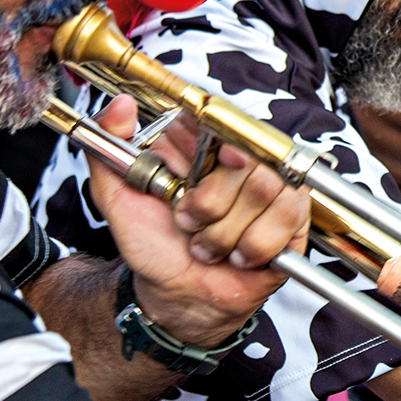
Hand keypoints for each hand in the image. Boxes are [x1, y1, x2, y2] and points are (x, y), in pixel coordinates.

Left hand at [86, 95, 309, 346]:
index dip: (220, 141)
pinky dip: (255, 245)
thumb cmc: (152, 246)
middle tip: (189, 224)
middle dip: (210, 204)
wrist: (177, 296)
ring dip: (227, 232)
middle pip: (246, 158)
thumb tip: (120, 104)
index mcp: (201, 144)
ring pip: (265, 189)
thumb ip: (107, 144)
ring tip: (210, 245)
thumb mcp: (117, 196)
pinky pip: (287, 217)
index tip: (208, 164)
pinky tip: (239, 255)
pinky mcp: (293, 215)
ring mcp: (271, 185)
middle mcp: (239, 158)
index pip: (224, 118)